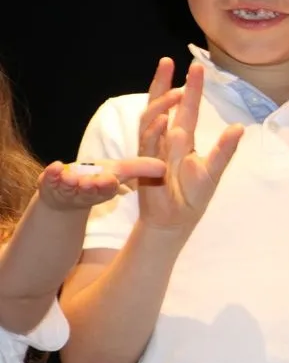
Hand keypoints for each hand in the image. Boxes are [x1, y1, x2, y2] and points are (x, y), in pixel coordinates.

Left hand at [37, 158, 165, 212]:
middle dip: (90, 186)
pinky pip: (49, 181)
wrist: (66, 195)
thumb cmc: (98, 179)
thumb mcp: (121, 172)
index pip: (108, 189)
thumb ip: (142, 168)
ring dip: (70, 183)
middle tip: (90, 181)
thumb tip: (166, 167)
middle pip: (89, 190)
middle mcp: (86, 191)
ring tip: (70, 177)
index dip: (107, 185)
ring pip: (69, 188)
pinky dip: (51, 175)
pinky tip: (55, 167)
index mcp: (105, 189)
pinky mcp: (50, 185)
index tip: (109, 180)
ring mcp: (67, 189)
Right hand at [137, 58, 243, 234]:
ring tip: (175, 92)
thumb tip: (238, 127)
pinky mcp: (145, 165)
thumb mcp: (214, 171)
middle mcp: (167, 139)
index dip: (190, 87)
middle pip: (161, 105)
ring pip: (151, 120)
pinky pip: (148, 145)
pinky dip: (154, 132)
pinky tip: (164, 121)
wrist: (174, 220)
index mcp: (183, 137)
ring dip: (161, 105)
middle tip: (168, 62)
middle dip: (163, 83)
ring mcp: (153, 150)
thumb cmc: (193, 194)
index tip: (196, 66)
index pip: (186, 107)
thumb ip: (225, 150)